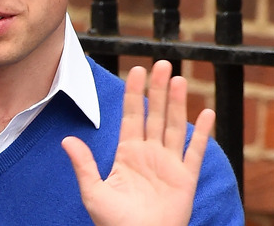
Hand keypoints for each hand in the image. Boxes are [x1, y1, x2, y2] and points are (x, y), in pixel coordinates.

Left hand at [61, 60, 214, 225]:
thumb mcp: (93, 191)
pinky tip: (206, 112)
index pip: (132, 116)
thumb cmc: (113, 223)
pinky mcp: (185, 179)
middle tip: (160, 64)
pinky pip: (195, 152)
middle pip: (155, 115)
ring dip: (176, 103)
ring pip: (175, 126)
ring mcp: (169, 165)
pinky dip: (202, 133)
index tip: (136, 71)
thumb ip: (84, 164)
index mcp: (128, 154)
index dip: (134, 93)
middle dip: (157, 90)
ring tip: (177, 78)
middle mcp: (150, 155)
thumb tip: (67, 140)